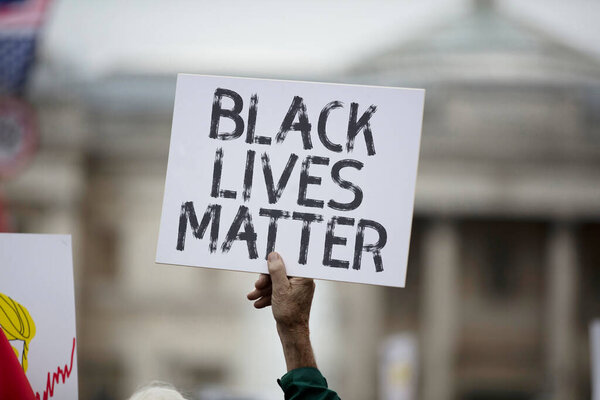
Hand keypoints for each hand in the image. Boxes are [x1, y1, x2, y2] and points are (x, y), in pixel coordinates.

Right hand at [247, 252, 316, 370]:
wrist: (292, 334)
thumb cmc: (289, 313)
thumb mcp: (280, 289)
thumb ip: (277, 271)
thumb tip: (274, 255)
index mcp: (304, 276)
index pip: (288, 262)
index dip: (274, 263)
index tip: (263, 265)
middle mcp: (302, 281)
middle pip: (280, 273)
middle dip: (266, 280)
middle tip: (257, 285)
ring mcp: (296, 290)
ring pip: (277, 283)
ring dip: (263, 290)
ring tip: (252, 297)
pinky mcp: (291, 297)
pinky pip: (278, 292)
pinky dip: (268, 296)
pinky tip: (258, 303)